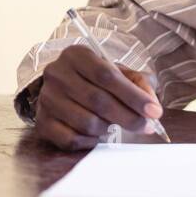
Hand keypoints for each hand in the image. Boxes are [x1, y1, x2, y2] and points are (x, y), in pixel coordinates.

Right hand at [34, 44, 161, 150]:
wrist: (63, 87)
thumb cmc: (96, 80)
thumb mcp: (118, 72)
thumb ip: (139, 85)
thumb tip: (153, 109)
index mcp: (77, 55)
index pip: (107, 75)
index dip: (133, 96)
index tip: (154, 111)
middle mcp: (57, 74)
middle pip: (98, 100)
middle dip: (128, 117)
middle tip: (147, 126)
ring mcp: (46, 99)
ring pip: (86, 122)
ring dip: (109, 128)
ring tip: (116, 124)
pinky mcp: (41, 122)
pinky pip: (71, 139)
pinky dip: (91, 141)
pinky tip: (98, 134)